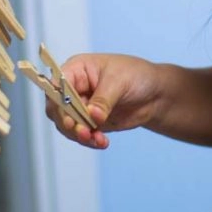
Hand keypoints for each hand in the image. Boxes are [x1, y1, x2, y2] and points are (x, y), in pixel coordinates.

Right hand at [44, 53, 160, 148]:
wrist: (154, 94)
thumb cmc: (136, 75)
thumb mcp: (119, 81)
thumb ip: (104, 99)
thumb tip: (92, 115)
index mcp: (76, 69)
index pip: (57, 84)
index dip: (58, 101)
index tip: (69, 118)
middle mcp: (74, 88)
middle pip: (57, 108)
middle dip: (69, 123)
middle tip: (84, 132)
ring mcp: (81, 106)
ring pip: (67, 125)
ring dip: (79, 135)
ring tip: (97, 139)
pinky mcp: (89, 122)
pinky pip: (81, 134)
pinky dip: (89, 140)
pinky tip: (102, 142)